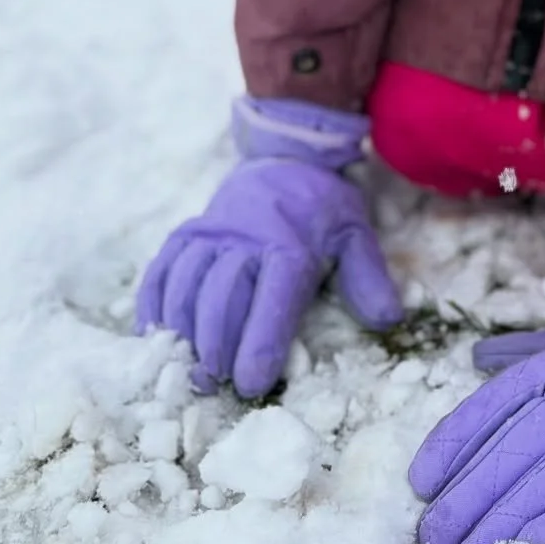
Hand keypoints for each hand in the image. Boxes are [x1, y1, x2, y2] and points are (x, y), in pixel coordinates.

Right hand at [135, 97, 402, 396]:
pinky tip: (155, 336)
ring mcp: (211, 232)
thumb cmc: (322, 209)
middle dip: (216, 347)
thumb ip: (368, 277)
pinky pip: (162, 270)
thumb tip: (389, 320)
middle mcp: (246, 237)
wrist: (285, 158)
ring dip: (183, 332)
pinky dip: (154, 305)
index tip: (252, 384)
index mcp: (291, 243)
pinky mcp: (187, 232)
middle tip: (213, 385)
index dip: (260, 342)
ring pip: (187, 286)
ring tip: (186, 370)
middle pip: (223, 297)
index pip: (274, 298)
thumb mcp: (355, 233)